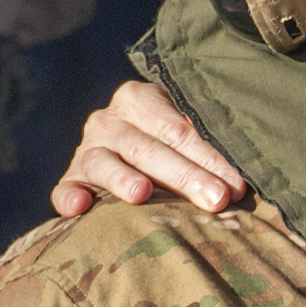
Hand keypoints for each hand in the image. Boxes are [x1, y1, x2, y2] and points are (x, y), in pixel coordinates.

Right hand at [50, 82, 246, 216]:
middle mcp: (109, 121)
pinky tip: (80, 206)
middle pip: (148, 149)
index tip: (236, 185)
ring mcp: (87, 150)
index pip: (177, 130)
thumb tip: (242, 185)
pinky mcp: (71, 179)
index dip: (209, 157)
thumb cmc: (174, 145)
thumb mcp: (187, 135)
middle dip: (185, 176)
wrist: (125, 148)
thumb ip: (207, 150)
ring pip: (105, 164)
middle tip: (215, 199)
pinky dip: (69, 196)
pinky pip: (64, 188)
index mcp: (141, 100)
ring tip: (143, 194)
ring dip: (125, 180)